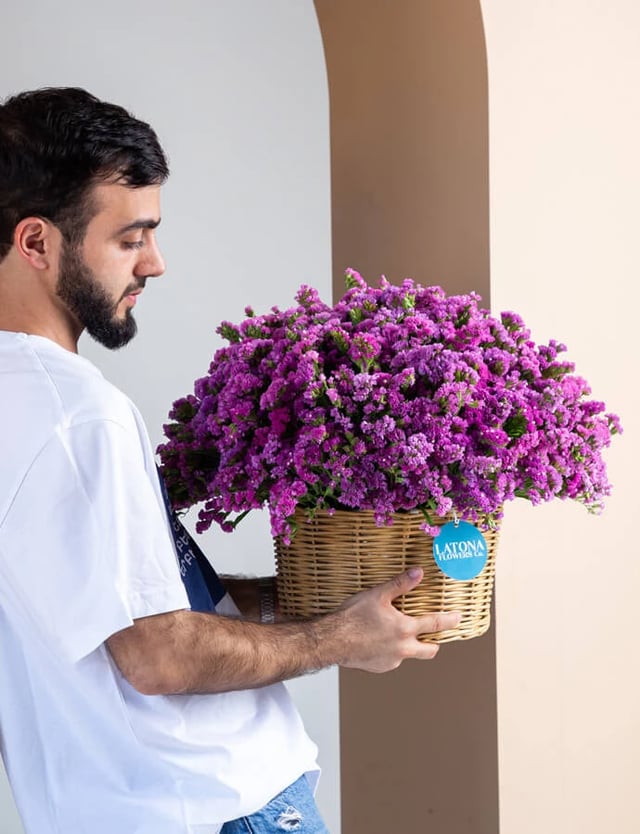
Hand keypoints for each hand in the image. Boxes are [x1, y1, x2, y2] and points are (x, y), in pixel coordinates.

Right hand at [327, 567, 460, 672]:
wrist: (333, 640)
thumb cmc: (354, 617)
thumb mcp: (378, 595)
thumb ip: (400, 584)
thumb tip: (418, 572)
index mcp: (405, 629)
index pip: (435, 625)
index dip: (449, 620)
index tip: (458, 618)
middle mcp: (403, 648)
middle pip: (430, 650)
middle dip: (435, 644)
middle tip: (435, 637)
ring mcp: (392, 660)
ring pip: (409, 654)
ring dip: (408, 646)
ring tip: (395, 634)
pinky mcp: (380, 667)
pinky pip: (391, 659)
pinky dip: (390, 651)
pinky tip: (378, 641)